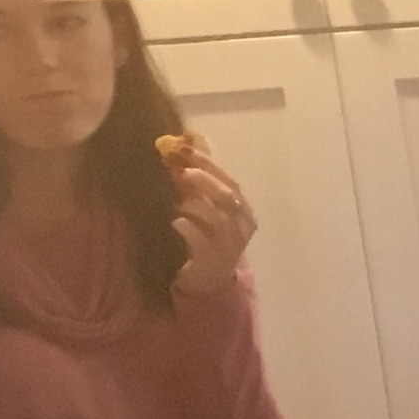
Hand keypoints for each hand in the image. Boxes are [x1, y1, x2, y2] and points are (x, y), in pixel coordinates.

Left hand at [161, 135, 258, 299]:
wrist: (210, 280)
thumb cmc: (207, 237)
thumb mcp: (207, 205)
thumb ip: (202, 176)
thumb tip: (193, 137)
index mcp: (243, 209)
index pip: (230, 181)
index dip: (209, 163)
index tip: (185, 149)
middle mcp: (243, 225)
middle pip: (229, 196)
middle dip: (205, 180)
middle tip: (181, 170)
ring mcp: (230, 244)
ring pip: (217, 218)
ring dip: (195, 204)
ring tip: (178, 200)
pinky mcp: (213, 260)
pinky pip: (201, 240)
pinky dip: (187, 228)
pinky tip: (175, 222)